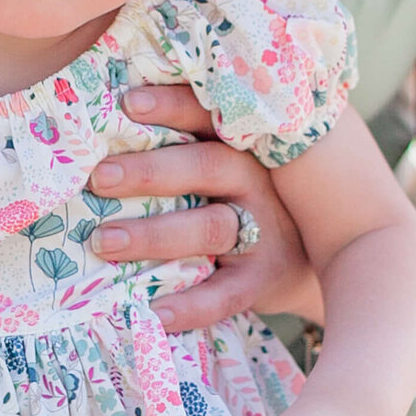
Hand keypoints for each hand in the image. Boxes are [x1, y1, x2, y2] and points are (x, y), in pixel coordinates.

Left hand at [86, 89, 318, 333]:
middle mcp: (256, 183)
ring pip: (209, 229)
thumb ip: (185, 146)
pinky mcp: (260, 281)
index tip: (129, 102)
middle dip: (149, 172)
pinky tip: (152, 312)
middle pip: (205, 168)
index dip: (172, 106)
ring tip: (104, 241)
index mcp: (241, 146)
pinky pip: (223, 296)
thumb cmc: (245, 198)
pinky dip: (188, 306)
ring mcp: (262, 233)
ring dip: (153, 235)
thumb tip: (107, 122)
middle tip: (100, 177)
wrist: (315, 257)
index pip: (208, 118)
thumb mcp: (230, 164)